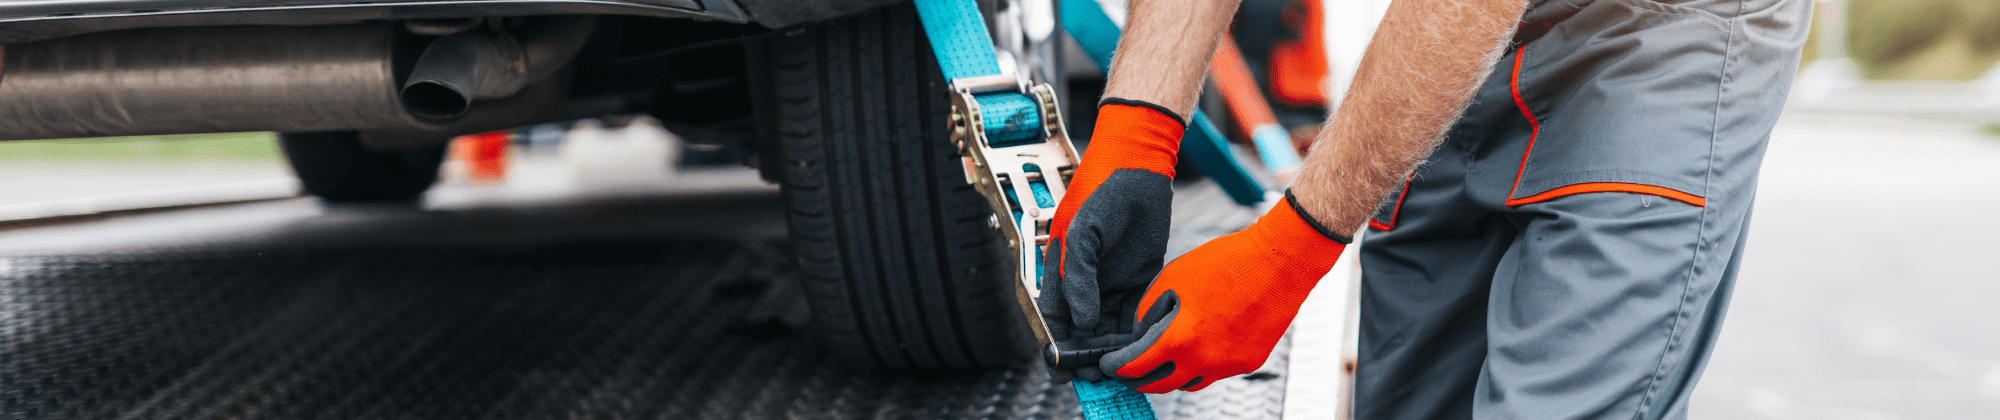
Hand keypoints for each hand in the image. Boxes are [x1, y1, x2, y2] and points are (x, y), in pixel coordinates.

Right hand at [1039, 99, 1183, 382]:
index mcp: (1059, 269)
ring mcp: (1110, 279)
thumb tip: (1083, 321)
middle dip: (1086, 355)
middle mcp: (1084, 280)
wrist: (1138, 163)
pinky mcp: (1138, 276)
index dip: (1057, 346)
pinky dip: (1135, 330)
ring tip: (1123, 370)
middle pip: (1080, 329)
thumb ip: (1079, 277)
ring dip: (1112, 348)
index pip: (1053, 317)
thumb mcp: (1083, 231)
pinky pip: (1133, 311)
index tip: (1064, 370)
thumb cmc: (1102, 189)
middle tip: (1098, 378)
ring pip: (1107, 326)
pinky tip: (1142, 345)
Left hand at [1100, 192, 1348, 392]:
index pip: (1137, 366)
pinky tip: (1199, 344)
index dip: (1117, 367)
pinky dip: (1201, 364)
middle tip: (1128, 370)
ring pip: (1189, 383)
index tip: (1108, 365)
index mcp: (1181, 339)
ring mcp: (1229, 366)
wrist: (1280, 261)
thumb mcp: (1173, 278)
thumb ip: (1149, 310)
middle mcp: (1205, 361)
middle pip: (1160, 385)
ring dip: (1172, 374)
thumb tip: (1140, 332)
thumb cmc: (1228, 261)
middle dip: (1139, 380)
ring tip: (1162, 358)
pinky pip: (1216, 371)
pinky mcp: (1249, 363)